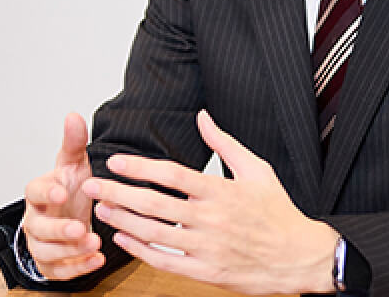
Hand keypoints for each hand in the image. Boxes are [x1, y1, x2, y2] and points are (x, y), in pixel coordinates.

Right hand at [21, 113, 103, 279]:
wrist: (73, 216)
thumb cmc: (72, 190)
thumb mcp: (75, 165)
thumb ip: (74, 143)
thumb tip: (73, 116)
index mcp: (40, 193)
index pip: (34, 191)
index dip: (47, 192)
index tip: (62, 191)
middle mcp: (36, 219)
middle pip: (38, 227)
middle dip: (59, 229)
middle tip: (80, 227)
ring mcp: (41, 243)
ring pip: (47, 252)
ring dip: (70, 250)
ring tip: (94, 243)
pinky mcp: (51, 263)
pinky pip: (59, 271)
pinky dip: (77, 268)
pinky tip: (96, 260)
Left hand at [83, 110, 337, 294]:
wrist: (297, 256)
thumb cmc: (278, 211)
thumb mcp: (257, 169)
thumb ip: (225, 143)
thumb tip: (202, 116)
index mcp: (222, 191)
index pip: (172, 175)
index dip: (141, 167)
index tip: (116, 160)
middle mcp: (211, 219)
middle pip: (154, 203)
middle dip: (118, 192)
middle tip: (91, 184)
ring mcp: (207, 248)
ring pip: (154, 233)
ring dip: (123, 220)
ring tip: (102, 208)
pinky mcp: (206, 272)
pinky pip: (165, 261)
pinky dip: (140, 250)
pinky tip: (124, 239)